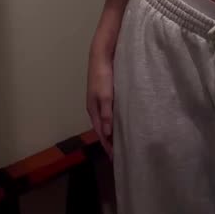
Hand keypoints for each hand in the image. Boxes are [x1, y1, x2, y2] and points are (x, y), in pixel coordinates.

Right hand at [86, 46, 113, 160]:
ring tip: (121, 139)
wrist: (101, 54)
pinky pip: (109, 111)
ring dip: (112, 130)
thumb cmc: (103, 75)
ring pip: (105, 120)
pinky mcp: (106, 92)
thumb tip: (107, 134)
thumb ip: (106, 114)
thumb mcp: (105, 96)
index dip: (106, 145)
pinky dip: (114, 119)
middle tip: (119, 152)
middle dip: (109, 140)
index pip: (99, 132)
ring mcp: (100, 99)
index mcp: (93, 109)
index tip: (114, 158)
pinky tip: (121, 119)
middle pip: (101, 128)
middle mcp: (95, 106)